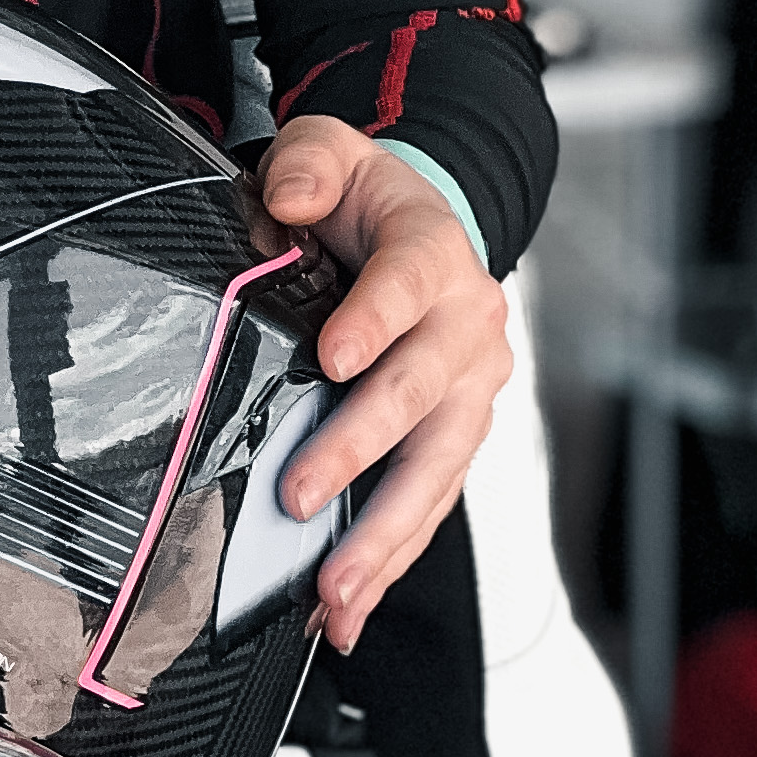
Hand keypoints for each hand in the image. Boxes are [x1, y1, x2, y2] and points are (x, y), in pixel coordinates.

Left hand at [256, 116, 510, 652]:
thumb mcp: (329, 151)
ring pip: (434, 469)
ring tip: (336, 588)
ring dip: (384, 534)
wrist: (419, 229)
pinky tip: (352, 606)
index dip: (374, 322)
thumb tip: (288, 195)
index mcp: (434, 255)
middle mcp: (465, 329)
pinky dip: (392, 558)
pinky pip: (428, 503)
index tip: (333, 359)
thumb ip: (307, 162)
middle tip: (302, 495)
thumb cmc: (367, 201)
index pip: (407, 288)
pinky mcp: (453, 438)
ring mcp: (467, 391)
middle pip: (422, 396)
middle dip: (362, 452)